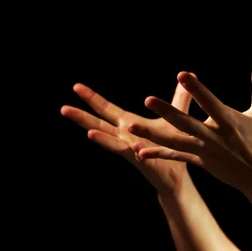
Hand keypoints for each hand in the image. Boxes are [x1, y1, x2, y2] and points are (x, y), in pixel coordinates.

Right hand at [60, 75, 196, 196]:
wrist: (180, 175)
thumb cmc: (174, 146)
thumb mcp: (176, 118)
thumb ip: (179, 98)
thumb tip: (187, 76)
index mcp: (128, 125)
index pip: (106, 109)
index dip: (92, 98)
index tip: (76, 87)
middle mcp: (124, 137)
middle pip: (99, 124)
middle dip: (82, 116)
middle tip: (63, 108)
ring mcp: (130, 150)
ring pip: (111, 142)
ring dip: (99, 137)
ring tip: (87, 132)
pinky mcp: (142, 160)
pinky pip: (131, 154)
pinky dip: (126, 150)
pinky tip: (128, 148)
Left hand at [127, 57, 251, 196]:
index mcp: (229, 122)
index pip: (210, 103)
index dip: (197, 89)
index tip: (182, 75)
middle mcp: (214, 137)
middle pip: (186, 123)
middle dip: (167, 112)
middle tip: (147, 100)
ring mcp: (205, 151)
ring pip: (174, 142)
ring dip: (152, 135)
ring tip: (130, 127)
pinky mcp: (199, 161)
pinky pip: (175, 157)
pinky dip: (157, 154)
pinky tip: (138, 151)